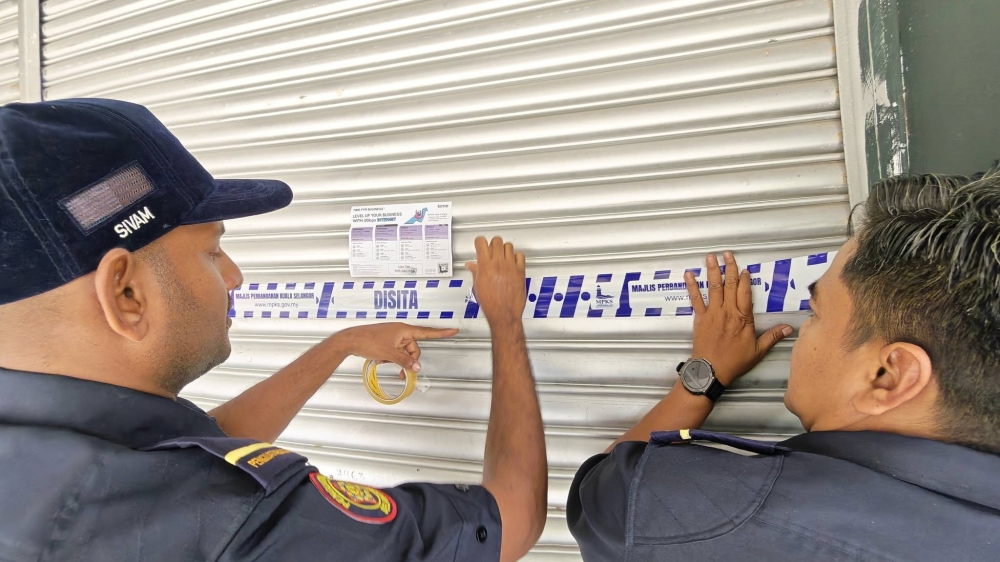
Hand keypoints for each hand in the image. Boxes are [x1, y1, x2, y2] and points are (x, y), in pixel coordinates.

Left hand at [337, 323, 457, 374]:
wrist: (350, 340)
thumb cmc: (368, 341)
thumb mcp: (388, 353)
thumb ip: (404, 361)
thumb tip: (416, 367)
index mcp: (404, 330)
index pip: (427, 332)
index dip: (441, 333)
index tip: (453, 330)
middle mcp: (400, 332)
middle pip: (413, 348)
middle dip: (408, 360)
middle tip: (402, 371)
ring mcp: (393, 336)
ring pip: (404, 352)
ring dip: (397, 360)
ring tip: (384, 362)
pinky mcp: (386, 341)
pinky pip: (395, 351)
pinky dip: (391, 358)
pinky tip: (380, 360)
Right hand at [465, 236, 526, 327]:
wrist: (504, 314)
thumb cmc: (491, 304)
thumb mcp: (478, 286)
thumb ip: (475, 272)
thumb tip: (471, 265)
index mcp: (485, 266)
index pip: (481, 242)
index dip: (480, 242)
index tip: (480, 244)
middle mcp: (498, 264)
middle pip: (496, 240)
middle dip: (493, 244)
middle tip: (492, 251)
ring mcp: (510, 266)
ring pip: (509, 245)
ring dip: (504, 249)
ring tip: (502, 257)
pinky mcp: (520, 271)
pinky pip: (520, 255)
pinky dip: (516, 256)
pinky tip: (512, 262)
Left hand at [684, 251, 791, 385]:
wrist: (711, 370)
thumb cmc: (734, 361)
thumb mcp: (758, 350)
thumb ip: (773, 337)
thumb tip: (789, 328)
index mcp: (743, 318)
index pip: (745, 293)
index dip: (744, 280)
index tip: (744, 269)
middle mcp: (728, 312)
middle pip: (729, 285)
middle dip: (729, 268)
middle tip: (727, 254)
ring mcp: (712, 313)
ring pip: (713, 288)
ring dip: (712, 271)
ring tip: (710, 257)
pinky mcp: (700, 318)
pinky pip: (695, 299)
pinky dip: (691, 286)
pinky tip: (688, 275)